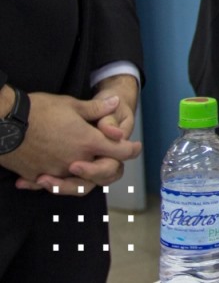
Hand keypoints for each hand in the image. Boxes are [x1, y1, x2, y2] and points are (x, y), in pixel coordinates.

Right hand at [0, 92, 140, 196]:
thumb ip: (97, 109)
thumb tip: (115, 103)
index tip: (135, 147)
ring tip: (79, 171)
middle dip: (109, 167)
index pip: (120, 152)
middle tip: (107, 159)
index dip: (132, 149)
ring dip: (83, 178)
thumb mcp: (72, 104)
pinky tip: (46, 178)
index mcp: (89, 142)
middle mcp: (76, 160)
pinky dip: (50, 182)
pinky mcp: (36, 175)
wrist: (5, 122)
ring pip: (77, 183)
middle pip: (103, 173)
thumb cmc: (40, 110)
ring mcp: (56, 171)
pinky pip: (50, 184)